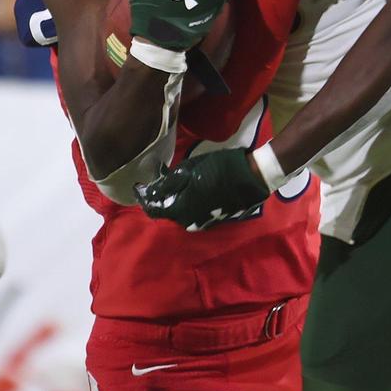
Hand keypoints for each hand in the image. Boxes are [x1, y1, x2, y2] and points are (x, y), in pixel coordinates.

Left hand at [134, 147, 269, 230]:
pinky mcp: (213, 219)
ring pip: (180, 212)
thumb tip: (153, 190)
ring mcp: (202, 222)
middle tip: (160, 180)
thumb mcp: (189, 170)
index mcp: (180, 209)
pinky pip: (192, 213)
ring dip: (175, 200)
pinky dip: (187, 202)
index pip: (153, 209)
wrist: (251, 177)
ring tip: (175, 183)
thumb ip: (169, 183)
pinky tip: (190, 189)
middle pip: (167, 211)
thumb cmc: (218, 169)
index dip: (145, 197)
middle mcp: (188, 221)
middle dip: (161, 197)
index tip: (140, 186)